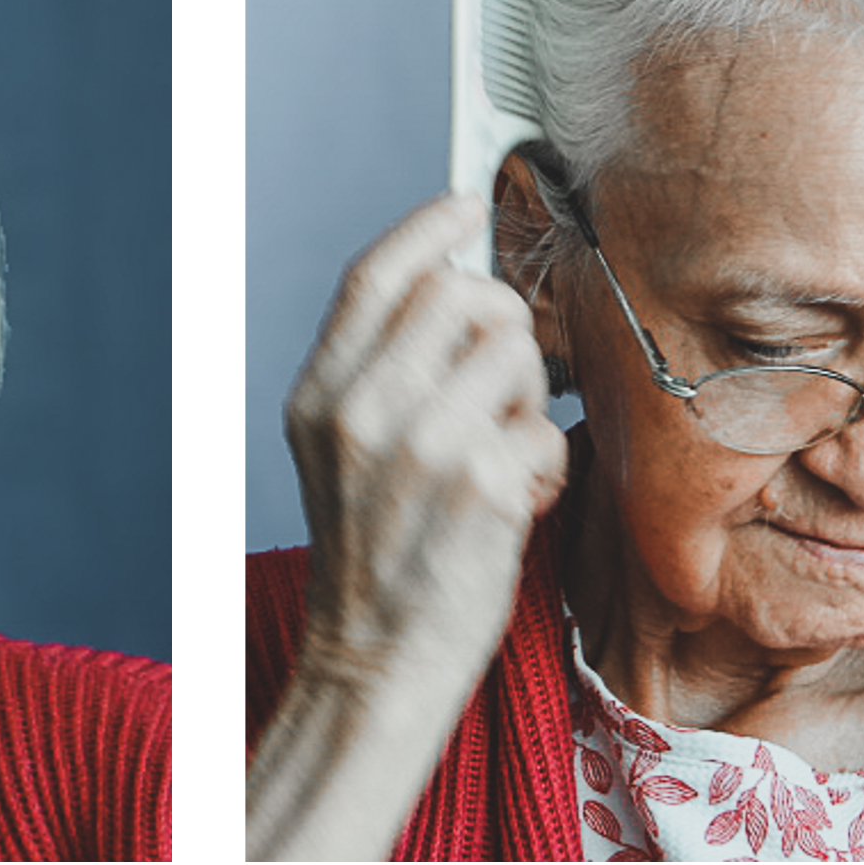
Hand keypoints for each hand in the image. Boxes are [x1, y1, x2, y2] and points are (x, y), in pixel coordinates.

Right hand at [281, 193, 569, 690]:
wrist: (377, 660)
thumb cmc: (378, 555)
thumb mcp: (340, 453)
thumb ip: (378, 375)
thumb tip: (450, 288)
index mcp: (318, 397)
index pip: (374, 278)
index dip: (424, 230)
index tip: (461, 204)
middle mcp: (361, 411)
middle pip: (461, 296)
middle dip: (502, 327)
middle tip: (500, 387)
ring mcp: (421, 445)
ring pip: (515, 351)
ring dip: (525, 402)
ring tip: (498, 459)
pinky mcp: (479, 485)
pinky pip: (545, 431)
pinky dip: (545, 467)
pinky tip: (513, 508)